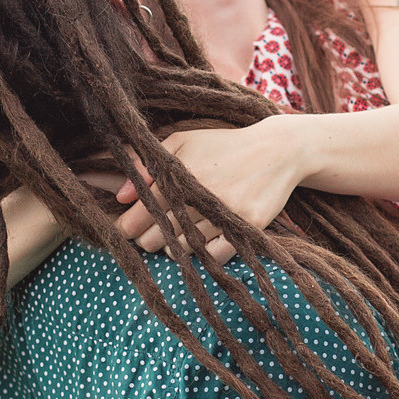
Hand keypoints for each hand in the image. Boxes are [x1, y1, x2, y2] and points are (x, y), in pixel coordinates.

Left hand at [113, 120, 305, 263]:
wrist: (277, 150)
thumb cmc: (223, 145)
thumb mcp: (182, 142)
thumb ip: (147, 164)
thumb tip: (120, 197)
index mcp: (180, 174)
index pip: (140, 213)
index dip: (128, 225)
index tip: (127, 228)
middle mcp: (201, 195)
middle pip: (157, 236)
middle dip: (148, 238)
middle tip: (151, 234)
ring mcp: (225, 213)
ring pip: (183, 248)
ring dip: (175, 246)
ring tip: (177, 235)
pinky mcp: (247, 226)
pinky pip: (215, 256)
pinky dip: (204, 254)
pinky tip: (201, 242)